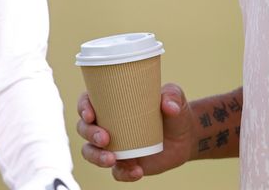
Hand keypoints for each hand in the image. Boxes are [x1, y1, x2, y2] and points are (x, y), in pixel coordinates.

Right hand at [76, 83, 193, 181]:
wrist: (185, 136)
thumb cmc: (173, 110)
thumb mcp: (174, 96)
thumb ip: (172, 96)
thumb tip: (169, 107)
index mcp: (111, 103)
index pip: (87, 102)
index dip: (83, 108)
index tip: (90, 115)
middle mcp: (106, 124)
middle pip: (84, 129)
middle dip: (89, 134)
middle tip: (105, 138)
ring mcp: (114, 146)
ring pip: (91, 152)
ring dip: (96, 157)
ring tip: (112, 159)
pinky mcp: (125, 163)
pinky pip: (117, 172)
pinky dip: (123, 173)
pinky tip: (137, 171)